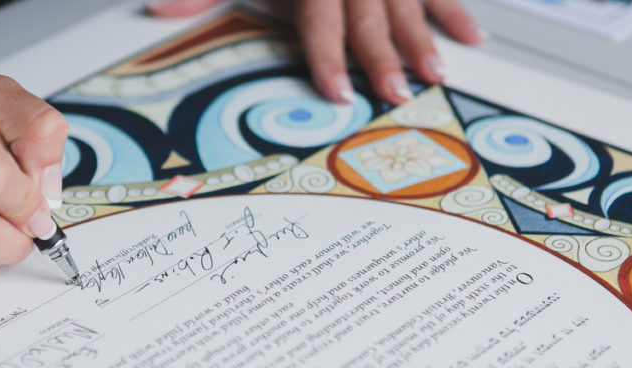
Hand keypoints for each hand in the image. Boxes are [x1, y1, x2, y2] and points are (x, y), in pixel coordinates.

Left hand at [147, 0, 484, 103]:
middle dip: (385, 57)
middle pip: (371, 17)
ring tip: (436, 73)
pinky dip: (453, 10)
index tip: (335, 92)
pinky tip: (470, 36)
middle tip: (398, 94)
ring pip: (409, 2)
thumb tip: (161, 10)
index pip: (321, 21)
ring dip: (424, 40)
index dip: (327, 57)